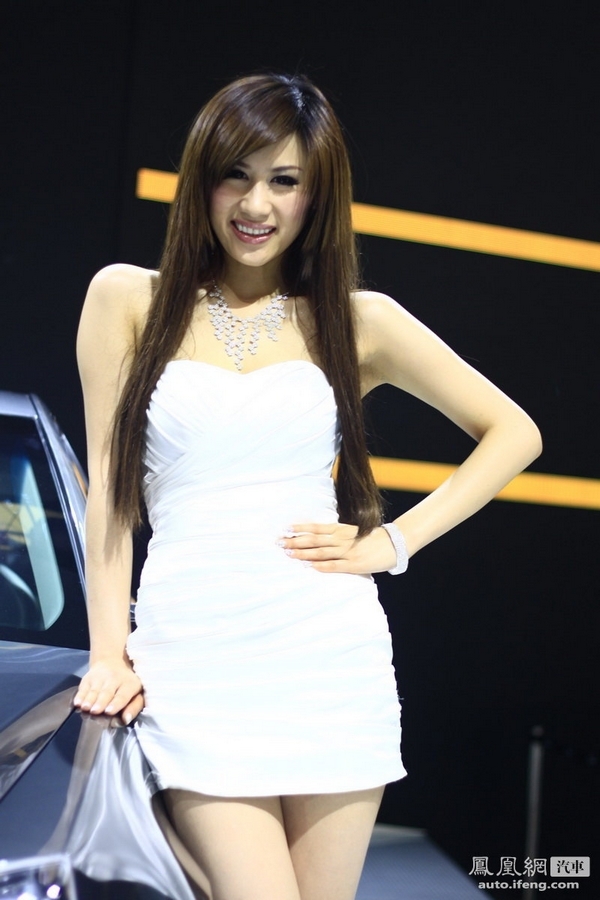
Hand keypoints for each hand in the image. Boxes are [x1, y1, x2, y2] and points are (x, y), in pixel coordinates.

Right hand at [73, 659, 143, 725]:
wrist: (113, 663)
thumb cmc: (127, 686)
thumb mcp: (137, 694)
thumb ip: (134, 707)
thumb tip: (125, 720)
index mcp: (129, 684)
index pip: (122, 695)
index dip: (116, 703)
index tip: (109, 711)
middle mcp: (114, 679)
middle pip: (107, 692)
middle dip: (101, 702)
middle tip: (96, 711)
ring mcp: (99, 677)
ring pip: (94, 690)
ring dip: (89, 699)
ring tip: (86, 708)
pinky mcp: (88, 678)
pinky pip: (83, 688)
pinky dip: (80, 695)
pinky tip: (77, 703)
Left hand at [279, 522, 397, 574]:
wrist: (395, 543)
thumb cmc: (373, 538)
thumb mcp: (354, 532)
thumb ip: (339, 534)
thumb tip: (320, 537)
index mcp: (342, 529)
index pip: (317, 527)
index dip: (301, 528)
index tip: (286, 528)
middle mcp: (342, 539)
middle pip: (314, 539)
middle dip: (295, 541)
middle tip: (279, 542)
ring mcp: (348, 551)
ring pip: (321, 552)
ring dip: (303, 553)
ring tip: (289, 554)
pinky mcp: (354, 564)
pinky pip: (334, 565)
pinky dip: (321, 566)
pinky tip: (309, 566)